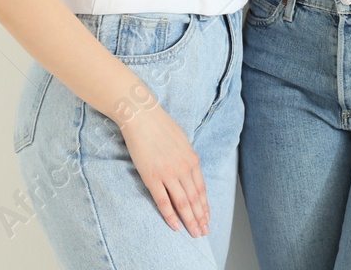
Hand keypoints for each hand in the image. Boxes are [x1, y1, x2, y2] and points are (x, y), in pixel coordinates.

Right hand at [119, 101, 209, 236]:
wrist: (143, 117)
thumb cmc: (161, 127)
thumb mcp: (183, 141)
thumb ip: (187, 158)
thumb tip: (190, 171)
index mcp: (192, 159)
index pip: (201, 189)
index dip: (205, 206)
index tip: (207, 218)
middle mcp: (183, 168)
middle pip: (194, 199)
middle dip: (200, 217)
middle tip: (204, 232)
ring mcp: (168, 174)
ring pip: (183, 203)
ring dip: (190, 220)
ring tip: (194, 233)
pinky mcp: (152, 177)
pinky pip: (163, 201)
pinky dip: (170, 215)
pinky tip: (176, 226)